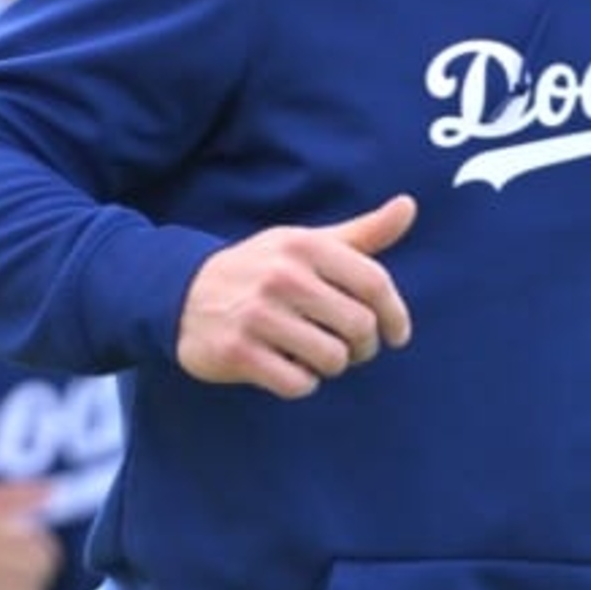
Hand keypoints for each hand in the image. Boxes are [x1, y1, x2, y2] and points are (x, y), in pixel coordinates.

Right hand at [178, 196, 416, 398]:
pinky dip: (302, 382)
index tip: (397, 335)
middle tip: (351, 349)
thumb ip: (363, 233)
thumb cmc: (262, 269)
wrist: (181, 293)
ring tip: (316, 355)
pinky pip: (298, 383)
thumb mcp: (308, 244)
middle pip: (359, 326)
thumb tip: (409, 206)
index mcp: (304, 246)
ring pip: (332, 359)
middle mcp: (281, 276)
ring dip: (332, 366)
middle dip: (364, 347)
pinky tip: (288, 368)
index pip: (375, 283)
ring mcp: (257, 314)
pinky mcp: (237, 352)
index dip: (396, 314)